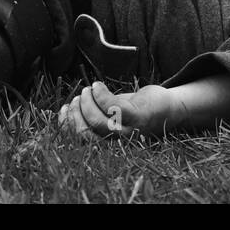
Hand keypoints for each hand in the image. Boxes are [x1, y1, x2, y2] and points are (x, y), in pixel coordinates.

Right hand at [57, 82, 174, 140]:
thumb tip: (64, 110)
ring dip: (86, 103)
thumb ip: (92, 114)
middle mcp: (118, 142)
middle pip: (85, 133)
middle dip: (75, 113)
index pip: (80, 140)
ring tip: (87, 90)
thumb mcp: (111, 114)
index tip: (63, 108)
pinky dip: (100, 94)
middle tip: (77, 98)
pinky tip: (97, 86)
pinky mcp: (137, 116)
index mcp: (108, 143)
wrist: (167, 107)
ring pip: (97, 121)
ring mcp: (128, 130)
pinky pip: (112, 106)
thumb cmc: (134, 110)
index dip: (66, 125)